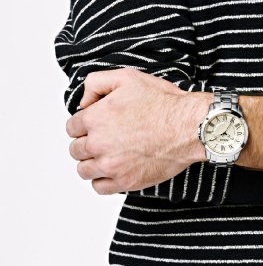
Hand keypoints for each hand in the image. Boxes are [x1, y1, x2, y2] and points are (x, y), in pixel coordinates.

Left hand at [65, 68, 210, 194]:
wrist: (189, 126)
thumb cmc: (163, 103)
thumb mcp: (127, 78)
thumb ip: (96, 83)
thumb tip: (83, 103)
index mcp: (95, 118)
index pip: (71, 127)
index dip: (83, 124)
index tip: (94, 125)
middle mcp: (99, 144)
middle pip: (76, 150)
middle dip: (86, 142)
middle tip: (103, 138)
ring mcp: (112, 166)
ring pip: (84, 170)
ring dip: (91, 162)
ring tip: (106, 155)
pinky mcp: (126, 182)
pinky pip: (99, 187)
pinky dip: (102, 180)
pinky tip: (113, 170)